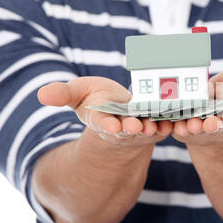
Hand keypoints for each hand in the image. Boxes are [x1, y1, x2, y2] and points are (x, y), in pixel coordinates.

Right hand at [37, 76, 171, 146]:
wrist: (122, 112)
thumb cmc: (98, 102)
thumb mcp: (79, 95)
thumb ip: (64, 94)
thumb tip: (41, 94)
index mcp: (103, 121)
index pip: (103, 124)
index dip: (107, 124)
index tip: (111, 125)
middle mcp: (124, 127)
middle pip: (128, 128)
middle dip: (132, 128)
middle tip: (136, 126)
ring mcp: (144, 127)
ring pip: (151, 127)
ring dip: (155, 126)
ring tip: (158, 122)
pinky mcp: (160, 123)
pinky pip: (169, 122)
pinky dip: (174, 120)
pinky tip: (181, 115)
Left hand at [172, 69, 222, 145]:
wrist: (212, 101)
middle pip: (220, 127)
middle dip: (215, 126)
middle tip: (210, 124)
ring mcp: (205, 130)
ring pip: (200, 131)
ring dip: (195, 128)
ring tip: (191, 125)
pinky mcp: (188, 131)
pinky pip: (182, 131)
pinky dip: (177, 128)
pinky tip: (174, 125)